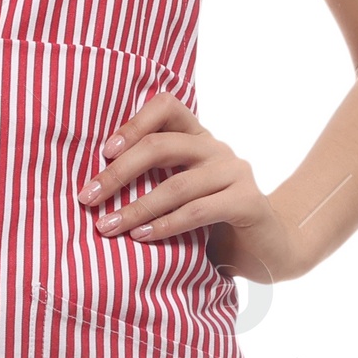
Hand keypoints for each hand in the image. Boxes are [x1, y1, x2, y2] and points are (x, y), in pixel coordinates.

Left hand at [79, 93, 304, 285]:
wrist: (268, 250)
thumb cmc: (213, 224)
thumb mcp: (180, 196)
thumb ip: (154, 181)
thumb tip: (95, 186)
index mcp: (198, 138)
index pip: (166, 106)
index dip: (133, 124)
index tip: (104, 153)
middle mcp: (217, 149)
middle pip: (162, 145)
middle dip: (119, 172)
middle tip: (88, 197)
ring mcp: (235, 173)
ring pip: (176, 185)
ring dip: (136, 208)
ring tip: (107, 227)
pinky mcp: (247, 202)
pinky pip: (198, 211)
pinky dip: (166, 225)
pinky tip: (142, 237)